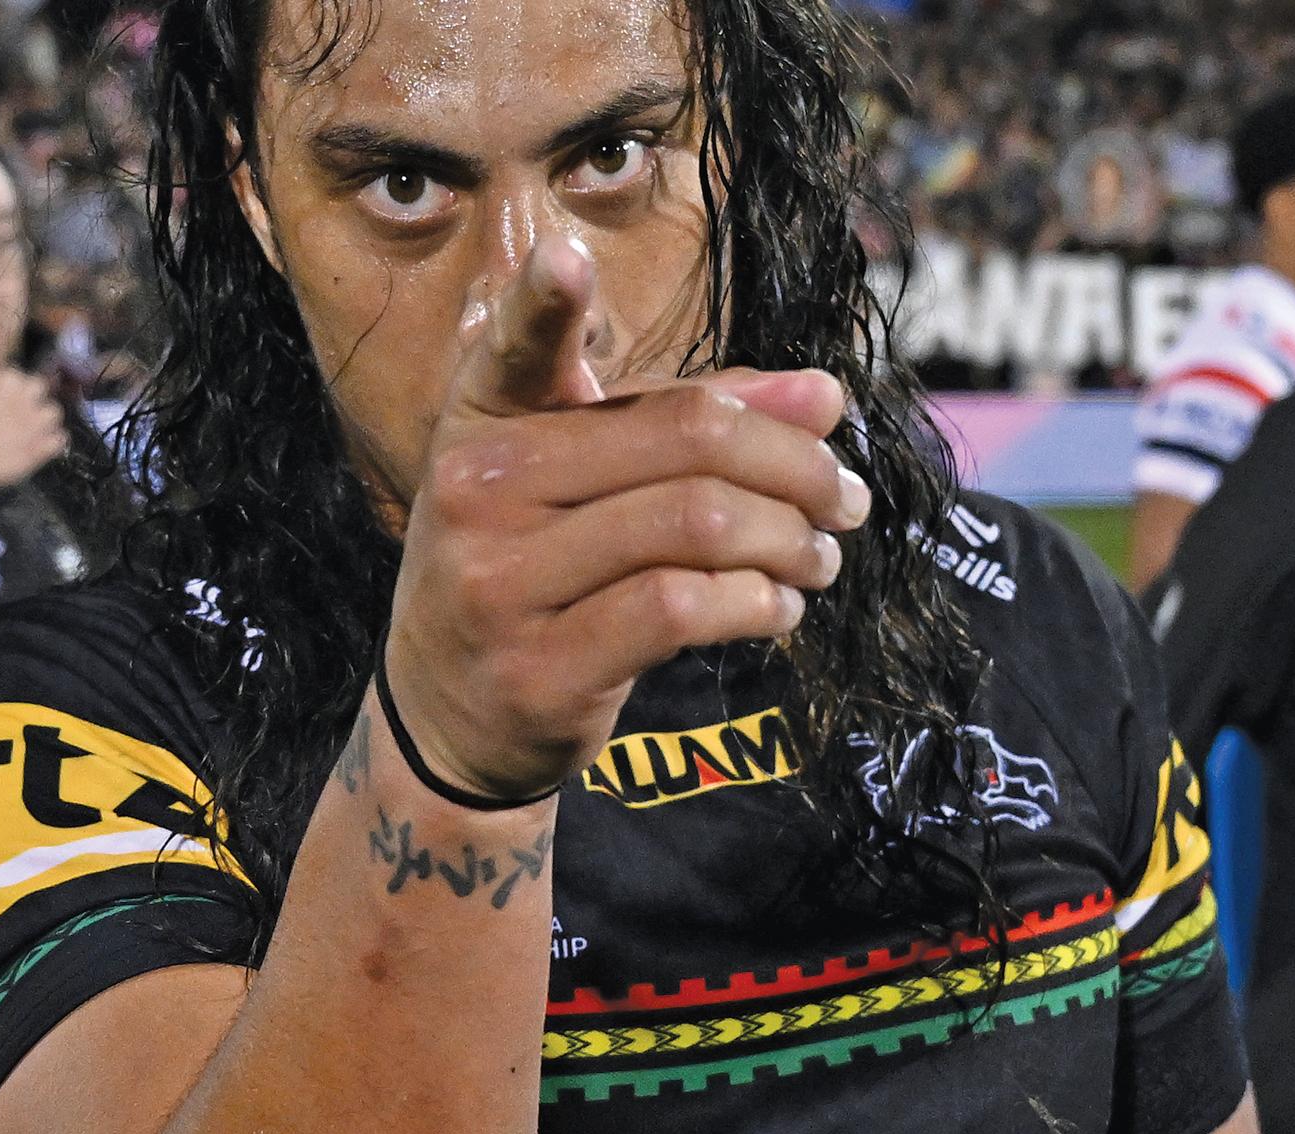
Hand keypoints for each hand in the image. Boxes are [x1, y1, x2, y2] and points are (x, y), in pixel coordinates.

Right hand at [0, 367, 68, 491]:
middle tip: (22, 408)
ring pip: (54, 413)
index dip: (11, 386)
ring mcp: (34, 424)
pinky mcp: (39, 450)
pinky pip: (60, 441)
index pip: (16, 374)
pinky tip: (45, 446)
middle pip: (40, 387)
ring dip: (45, 418)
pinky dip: (54, 442)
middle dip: (33, 396)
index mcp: (3, 380)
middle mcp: (23, 397)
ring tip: (35, 427)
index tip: (5, 394)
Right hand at [383, 234, 871, 801]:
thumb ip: (688, 426)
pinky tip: (776, 608)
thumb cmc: (533, 577)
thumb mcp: (582, 485)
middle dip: (794, 466)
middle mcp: (480, 492)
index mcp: (483, 423)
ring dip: (789, 541)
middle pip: (682, 438)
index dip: (542, 302)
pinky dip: (753, 604)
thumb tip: (825, 397)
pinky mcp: (542, 667)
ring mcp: (502, 583)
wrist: (450, 718)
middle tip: (844, 497)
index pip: (514, 349)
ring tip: (818, 558)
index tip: (568, 256)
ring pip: (693, 524)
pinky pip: (678, 608)